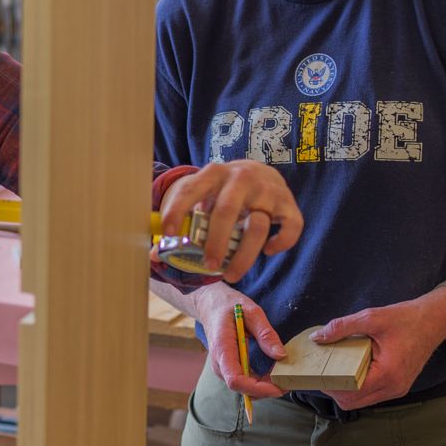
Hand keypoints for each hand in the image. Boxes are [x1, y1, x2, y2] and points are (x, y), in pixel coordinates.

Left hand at [159, 161, 303, 282]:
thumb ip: (181, 223)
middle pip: (226, 211)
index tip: (170, 235)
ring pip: (258, 226)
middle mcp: (241, 178)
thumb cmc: (222, 191)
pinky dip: (281, 243)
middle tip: (209, 266)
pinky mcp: (288, 203)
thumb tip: (154, 255)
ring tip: (231, 274)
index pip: (190, 189)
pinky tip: (268, 252)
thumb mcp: (200, 197)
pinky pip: (291, 227)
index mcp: (212, 174)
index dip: (177, 211)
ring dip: (244, 255)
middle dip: (216, 242)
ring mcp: (267, 190)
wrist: (258, 171)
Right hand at [191, 286, 286, 400]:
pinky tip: (273, 373)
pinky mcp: (228, 368)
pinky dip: (260, 382)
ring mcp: (223, 368)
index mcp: (222, 349)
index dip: (257, 389)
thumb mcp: (251, 312)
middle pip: (242, 388)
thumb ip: (265, 333)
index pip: (235, 380)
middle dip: (266, 390)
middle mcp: (220, 363)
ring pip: (244, 388)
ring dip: (264, 387)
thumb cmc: (229, 306)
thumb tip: (280, 355)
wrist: (211, 306)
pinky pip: (244, 381)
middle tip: (289, 381)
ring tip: (283, 377)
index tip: (278, 388)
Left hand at [313, 288, 445, 410]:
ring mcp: (397, 389)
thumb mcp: (371, 317)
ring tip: (335, 368)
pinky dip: (358, 385)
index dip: (329, 385)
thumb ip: (342, 327)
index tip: (316, 371)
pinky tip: (351, 368)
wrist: (435, 320)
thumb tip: (317, 337)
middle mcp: (393, 388)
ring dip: (346, 388)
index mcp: (387, 374)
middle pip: (353, 402)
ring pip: (362, 400)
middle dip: (335, 389)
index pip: (349, 393)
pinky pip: (372, 393)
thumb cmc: (406, 318)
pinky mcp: (399, 386)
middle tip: (323, 370)